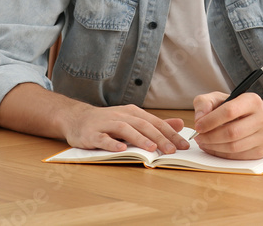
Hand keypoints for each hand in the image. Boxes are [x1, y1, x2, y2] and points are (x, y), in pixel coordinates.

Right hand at [61, 103, 189, 154]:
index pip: (156, 123)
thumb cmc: (109, 122)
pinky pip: (103, 138)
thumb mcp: (133, 120)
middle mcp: (122, 116)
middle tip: (172, 150)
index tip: (184, 145)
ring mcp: (106, 124)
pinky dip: (112, 143)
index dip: (171, 134)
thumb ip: (155, 124)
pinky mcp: (92, 134)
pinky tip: (121, 149)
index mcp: (134, 113)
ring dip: (139, 139)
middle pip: (143, 126)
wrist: (77, 118)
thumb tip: (179, 124)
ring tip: (152, 148)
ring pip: (125, 130)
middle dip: (159, 138)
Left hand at [191, 91, 262, 159]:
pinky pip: (237, 157)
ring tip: (204, 142)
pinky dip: (221, 154)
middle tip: (198, 137)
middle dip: (210, 137)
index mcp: (252, 101)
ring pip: (234, 147)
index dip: (211, 120)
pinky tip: (213, 148)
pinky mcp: (262, 151)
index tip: (198, 126)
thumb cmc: (236, 109)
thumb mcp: (219, 98)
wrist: (257, 120)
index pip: (230, 111)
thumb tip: (200, 118)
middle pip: (232, 132)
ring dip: (214, 147)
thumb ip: (205, 103)